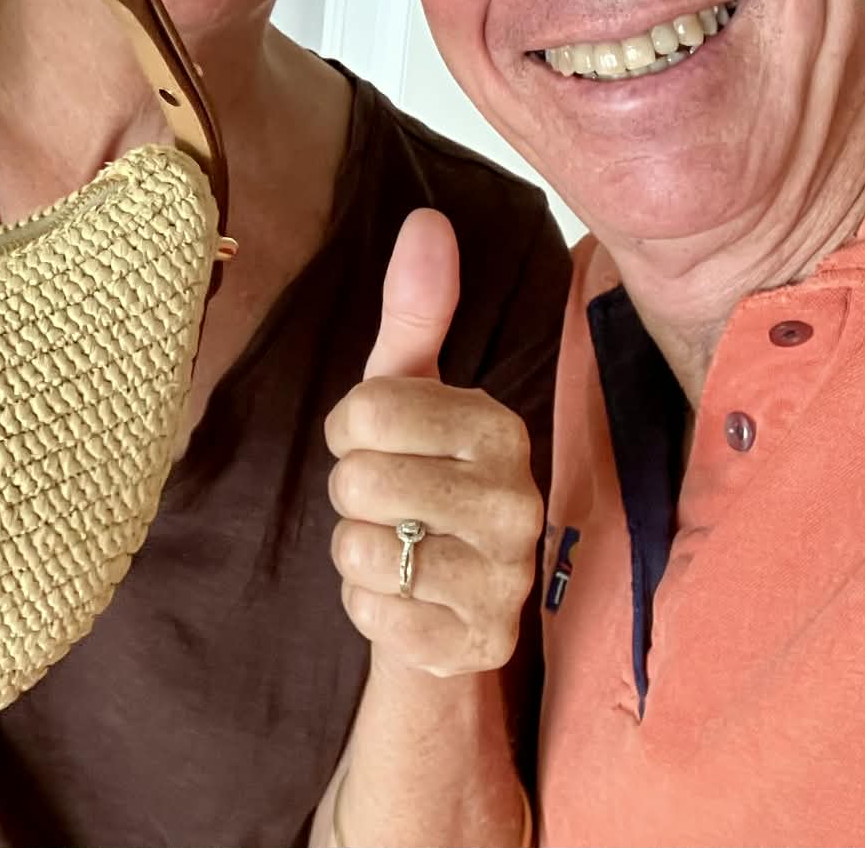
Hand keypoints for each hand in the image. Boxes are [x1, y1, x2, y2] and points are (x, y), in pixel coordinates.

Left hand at [325, 209, 542, 677]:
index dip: (349, 430)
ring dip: (355, 550)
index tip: (376, 442)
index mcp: (498, 427)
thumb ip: (415, 310)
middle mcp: (516, 502)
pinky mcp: (479, 644)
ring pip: (362, 550)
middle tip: (387, 500)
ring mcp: (504, 578)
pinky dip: (366, 604)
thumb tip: (427, 219)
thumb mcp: (409, 390)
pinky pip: (372, 613)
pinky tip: (403, 595)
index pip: (366, 411)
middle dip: (350, 493)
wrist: (447, 596)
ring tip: (396, 544)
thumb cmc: (420, 473)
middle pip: (359, 481)